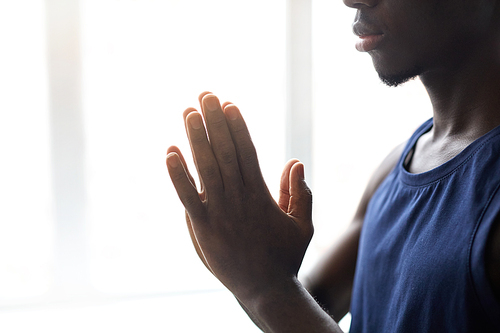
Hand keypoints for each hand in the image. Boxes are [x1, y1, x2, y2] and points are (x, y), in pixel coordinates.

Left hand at [166, 92, 313, 301]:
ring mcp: (219, 213)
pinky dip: (177, 174)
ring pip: (205, 168)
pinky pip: (186, 197)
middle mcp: (239, 199)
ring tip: (188, 112)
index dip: (237, 126)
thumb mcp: (303, 225)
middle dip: (214, 121)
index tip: (229, 105)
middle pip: (225, 152)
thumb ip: (300, 194)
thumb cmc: (286, 257)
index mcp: (262, 195)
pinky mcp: (202, 228)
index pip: (247, 152)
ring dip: (195, 138)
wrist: (266, 291)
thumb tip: (295, 163)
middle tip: (206, 95)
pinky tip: (169, 152)